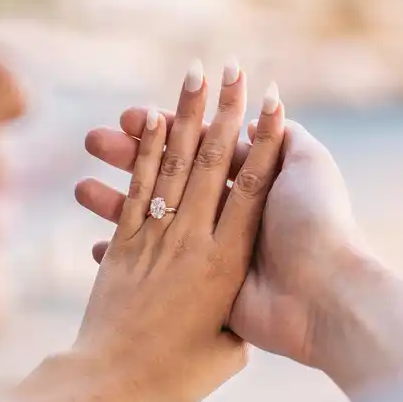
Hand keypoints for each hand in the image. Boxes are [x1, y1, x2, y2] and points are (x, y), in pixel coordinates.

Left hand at [52, 60, 285, 401]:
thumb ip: (238, 313)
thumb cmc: (174, 379)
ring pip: (171, 164)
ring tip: (193, 75)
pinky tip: (148, 119)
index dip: (263, 138)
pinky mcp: (123, 240)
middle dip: (222, 110)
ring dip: (183, 115)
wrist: (105, 384)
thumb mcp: (225, 350)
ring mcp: (154, 236)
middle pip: (211, 161)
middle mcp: (193, 240)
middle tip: (229, 66)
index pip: (252, 184)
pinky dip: (145, 151)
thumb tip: (246, 296)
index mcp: (227, 261)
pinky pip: (137, 186)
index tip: (269, 99)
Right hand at [83, 110, 402, 401]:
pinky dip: (124, 244)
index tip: (133, 113)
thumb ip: (283, 138)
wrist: (322, 292)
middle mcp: (226, 215)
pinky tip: (94, 228)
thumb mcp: (308, 165)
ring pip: (152, 214)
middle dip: (129, 155)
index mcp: (249, 185)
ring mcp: (209, 250)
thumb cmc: (317, 223)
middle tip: (94, 138)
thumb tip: (265, 108)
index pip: (196, 146)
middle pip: (167, 176)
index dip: (164, 129)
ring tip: (81, 186)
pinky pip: (154, 262)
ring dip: (115, 196)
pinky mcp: (196, 285)